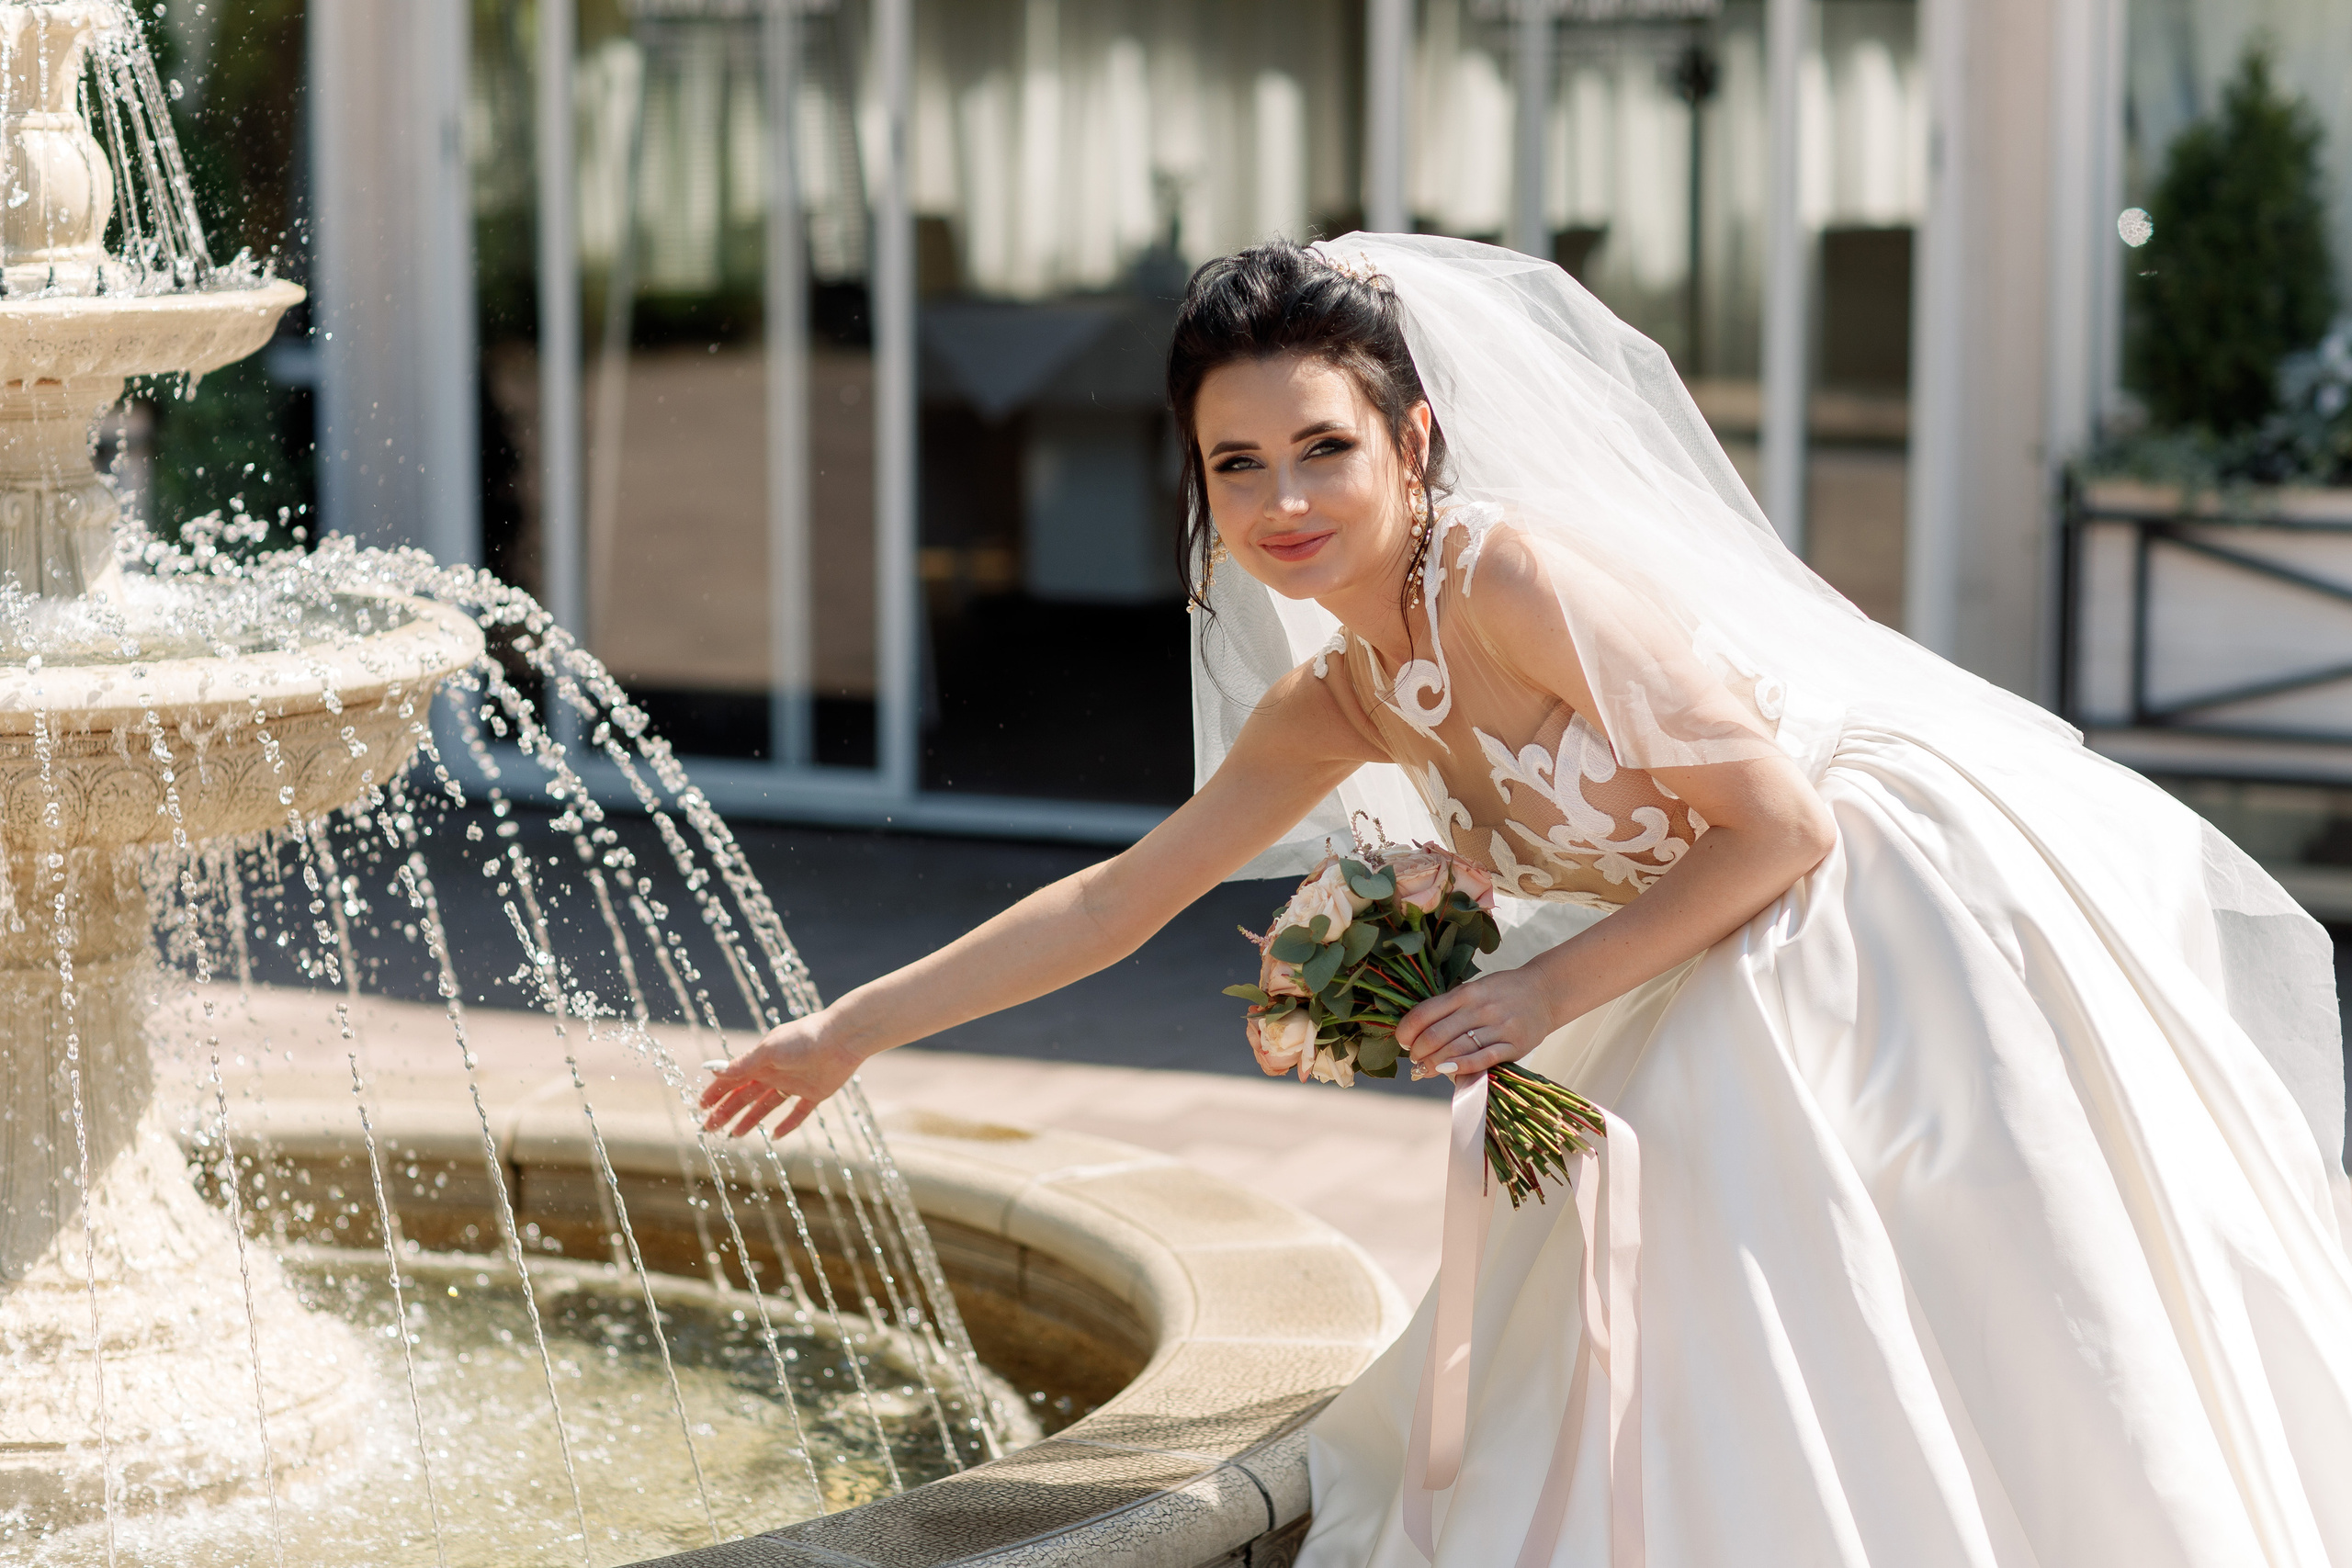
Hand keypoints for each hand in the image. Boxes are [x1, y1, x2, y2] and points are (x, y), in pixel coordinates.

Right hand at [698, 1010, 864, 1138]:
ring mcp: (795, 1083)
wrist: (842, 1038)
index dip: (716, 1093)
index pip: (733, 1079)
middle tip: (709, 1128)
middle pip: (745, 1096)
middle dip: (726, 1111)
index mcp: (762, 1060)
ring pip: (766, 1106)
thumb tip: (714, 1072)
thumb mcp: (769, 1051)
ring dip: (750, 1120)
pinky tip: (776, 1136)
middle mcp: (776, 1072)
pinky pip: (798, 1113)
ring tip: (734, 1135)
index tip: (701, 1107)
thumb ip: (744, 1064)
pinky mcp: (815, 1093)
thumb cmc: (804, 1038)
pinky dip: (788, 1124)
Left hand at [1395, 966, 1560, 1078]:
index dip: (1407, 1030)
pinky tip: (1448, 1071)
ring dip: (1434, 1063)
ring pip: (1457, 1049)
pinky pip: (1483, 1059)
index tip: (1402, 1041)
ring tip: (1426, 1069)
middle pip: (1437, 1034)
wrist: (1545, 991)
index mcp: (1466, 992)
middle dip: (1419, 1051)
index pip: (1425, 1013)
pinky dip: (1462, 1067)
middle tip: (1415, 1059)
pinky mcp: (1514, 1045)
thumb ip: (1450, 1008)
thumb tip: (1418, 1033)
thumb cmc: (1503, 992)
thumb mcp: (1474, 990)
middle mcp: (1480, 1008)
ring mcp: (1498, 1027)